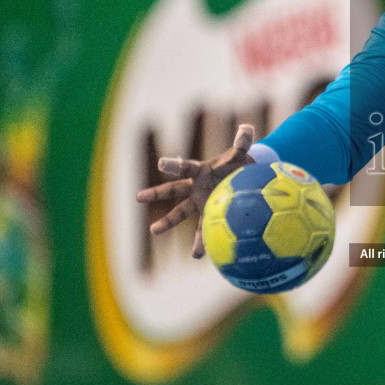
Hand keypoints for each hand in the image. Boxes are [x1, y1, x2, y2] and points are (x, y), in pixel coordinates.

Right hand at [134, 123, 255, 258]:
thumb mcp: (241, 154)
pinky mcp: (207, 214)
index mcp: (200, 170)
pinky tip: (198, 256)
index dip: (174, 165)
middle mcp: (195, 186)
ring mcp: (199, 202)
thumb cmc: (238, 164)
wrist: (243, 179)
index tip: (161, 163)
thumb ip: (243, 143)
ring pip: (180, 213)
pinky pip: (202, 230)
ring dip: (167, 222)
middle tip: (138, 197)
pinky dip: (201, 243)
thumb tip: (247, 128)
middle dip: (155, 193)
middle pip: (172, 190)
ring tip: (153, 231)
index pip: (185, 166)